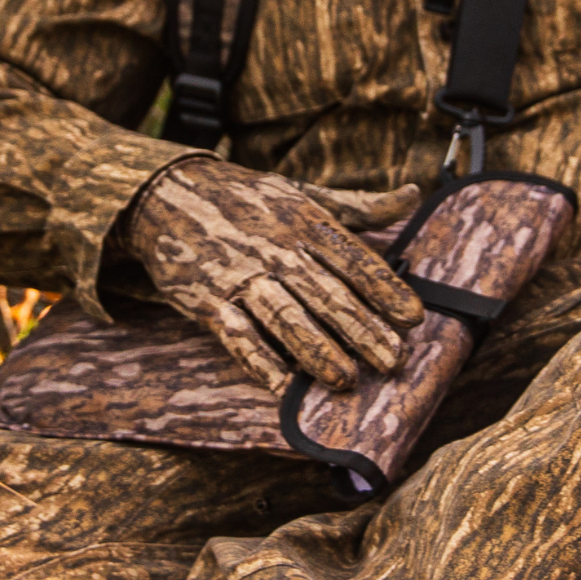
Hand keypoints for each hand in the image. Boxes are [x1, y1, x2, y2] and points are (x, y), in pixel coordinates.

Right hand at [124, 157, 425, 392]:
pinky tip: (283, 387)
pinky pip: (237, 335)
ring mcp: (241, 276)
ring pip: (284, 318)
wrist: (166, 193)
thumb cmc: (248, 199)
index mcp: (306, 223)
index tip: (414, 318)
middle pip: (326, 294)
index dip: (385, 289)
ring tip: (345, 380)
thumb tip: (414, 194)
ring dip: (315, 350)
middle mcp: (277, 250)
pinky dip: (259, 361)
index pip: (354, 259)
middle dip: (361, 329)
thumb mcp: (304, 192)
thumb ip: (361, 205)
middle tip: (393, 361)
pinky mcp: (207, 301)